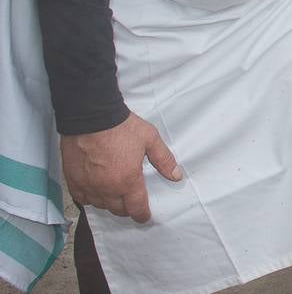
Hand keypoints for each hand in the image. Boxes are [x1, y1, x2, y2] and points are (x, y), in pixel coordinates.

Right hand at [61, 113, 181, 223]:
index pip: (136, 208)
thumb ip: (164, 159)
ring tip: (115, 196)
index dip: (142, 215)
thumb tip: (176, 175)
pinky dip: (90, 198)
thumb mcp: (150, 140)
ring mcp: (88, 185)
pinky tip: (95, 191)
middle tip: (131, 203)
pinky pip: (81, 198)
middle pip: (117, 209)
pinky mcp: (73, 179)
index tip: (144, 217)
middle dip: (127, 209)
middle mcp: (106, 188)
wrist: (91, 117)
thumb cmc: (122, 127)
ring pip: (99, 205)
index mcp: (127, 181)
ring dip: (109, 203)